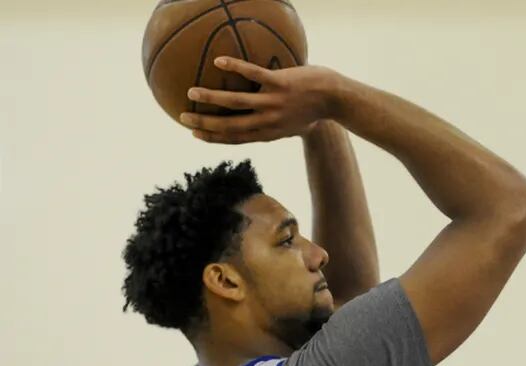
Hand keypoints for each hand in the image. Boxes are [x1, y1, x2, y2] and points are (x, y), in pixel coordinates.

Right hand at [179, 57, 338, 143]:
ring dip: (211, 97)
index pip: (236, 138)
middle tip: (184, 118)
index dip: (214, 138)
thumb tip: (262, 127)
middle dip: (205, 124)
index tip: (196, 135)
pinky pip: (253, 74)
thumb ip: (275, 128)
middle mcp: (268, 121)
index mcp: (269, 133)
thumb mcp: (294, 128)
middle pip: (229, 126)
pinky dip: (235, 67)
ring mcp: (273, 103)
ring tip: (192, 91)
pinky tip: (218, 61)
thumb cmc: (315, 112)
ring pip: (236, 102)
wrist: (335, 99)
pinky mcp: (280, 84)